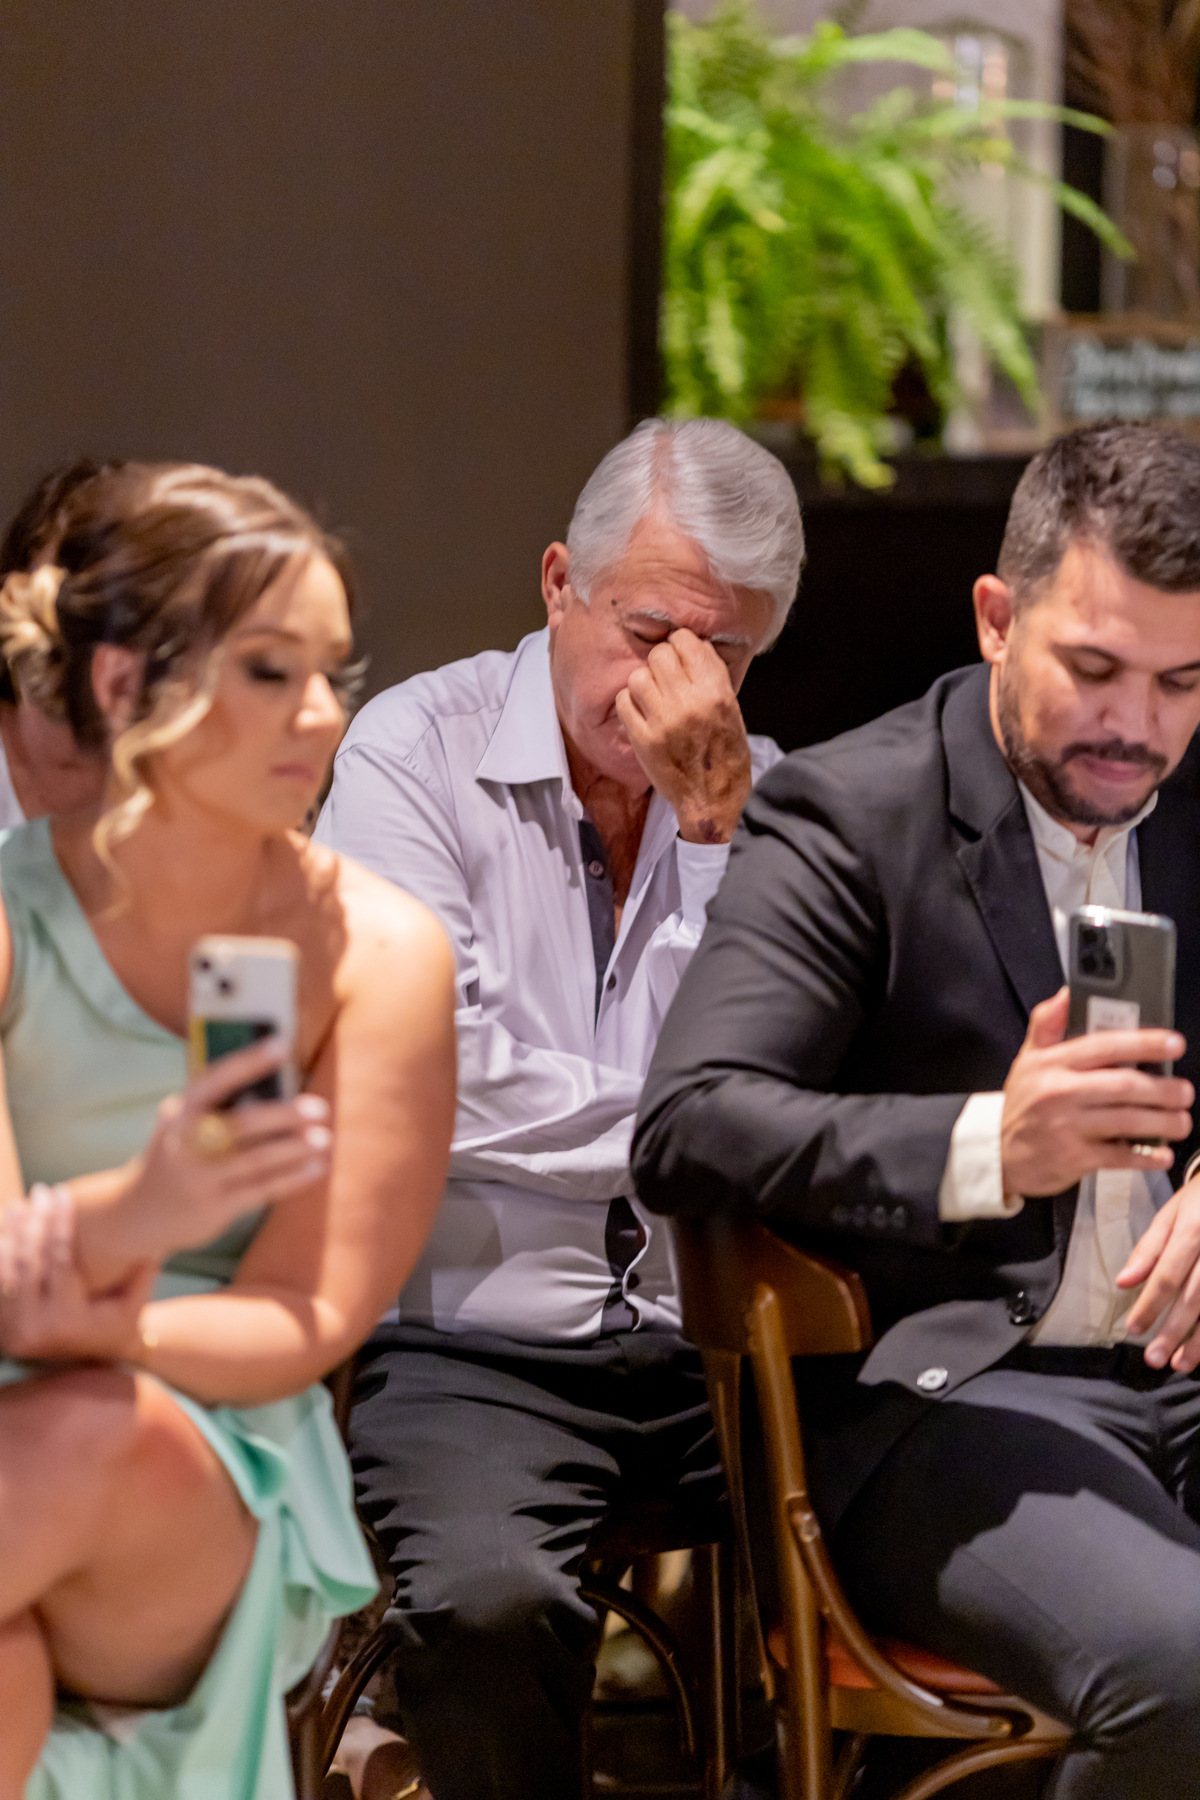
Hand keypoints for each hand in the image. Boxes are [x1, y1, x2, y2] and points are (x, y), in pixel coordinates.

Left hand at [0, 1187, 155, 1362]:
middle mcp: (34, 1325)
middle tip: (39, 1191)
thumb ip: (142, 1273)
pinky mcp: (0, 1326)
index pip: (59, 1260)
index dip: (59, 1223)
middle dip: (33, 1221)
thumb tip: (154, 1235)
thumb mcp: (134, 1306)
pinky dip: (0, 1253)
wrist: (85, 1369)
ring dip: (10, 1234)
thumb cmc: (115, 1328)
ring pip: (6, 1270)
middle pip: (28, 1261)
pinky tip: (5, 1229)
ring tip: (17, 1204)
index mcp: (66, 1318)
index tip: (63, 1193)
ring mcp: (11, 1328)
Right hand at [115, 1036, 332, 1266]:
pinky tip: (316, 1167)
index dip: (248, 1062)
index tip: (281, 1045)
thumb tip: (284, 1092)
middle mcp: (185, 1143)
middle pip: (242, 1124)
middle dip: (285, 1114)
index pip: (215, 1080)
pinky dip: (292, 1177)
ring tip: (324, 1139)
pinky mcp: (213, 1207)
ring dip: (295, 1149)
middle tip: (320, 1108)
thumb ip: (220, 1108)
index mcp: (179, 1112)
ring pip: (256, 1160)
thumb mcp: (183, 1125)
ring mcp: (198, 1178)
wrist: (139, 1213)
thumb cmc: (178, 1155)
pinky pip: (261, 1190)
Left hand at [614, 629, 751, 843]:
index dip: (679, 644)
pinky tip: (642, 712)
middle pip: (659, 654)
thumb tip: (689, 645)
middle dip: (661, 662)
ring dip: (644, 682)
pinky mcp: (643, 739)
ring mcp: (663, 721)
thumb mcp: (732, 710)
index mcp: (716, 692)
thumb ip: (711, 677)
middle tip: (665, 677)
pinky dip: (630, 703)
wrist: (712, 800)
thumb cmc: (726, 755)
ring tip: (653, 696)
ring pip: (638, 676)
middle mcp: (689, 703)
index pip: (686, 642)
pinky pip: (624, 702)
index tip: (679, 654)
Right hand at [1000, 987, 1190, 1196]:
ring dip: (1163, 1122)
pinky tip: (1162, 1153)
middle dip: (1163, 1089)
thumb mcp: (1027, 1059)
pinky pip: (1119, 1156)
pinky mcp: (1073, 1159)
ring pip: (1127, 1121)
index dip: (1144, 1043)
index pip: (1104, 1045)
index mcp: (1051, 1063)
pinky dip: (1146, 1156)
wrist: (998, 1154)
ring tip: (1181, 1121)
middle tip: (1185, 1091)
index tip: (1173, 1043)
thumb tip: (1065, 995)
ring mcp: (1066, 1127)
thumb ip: (1046, 1024)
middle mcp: (1059, 1093)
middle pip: (1123, 1085)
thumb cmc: (1022, 1105)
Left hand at [1118, 1178, 1199, 1370]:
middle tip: (1154, 1359)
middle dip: (1174, 1332)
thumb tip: (1123, 1282)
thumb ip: (1148, 1249)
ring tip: (1180, 1363)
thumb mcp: (1171, 1214)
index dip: (1150, 1305)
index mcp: (1194, 1230)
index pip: (1168, 1275)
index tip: (1133, 1330)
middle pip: (1195, 1297)